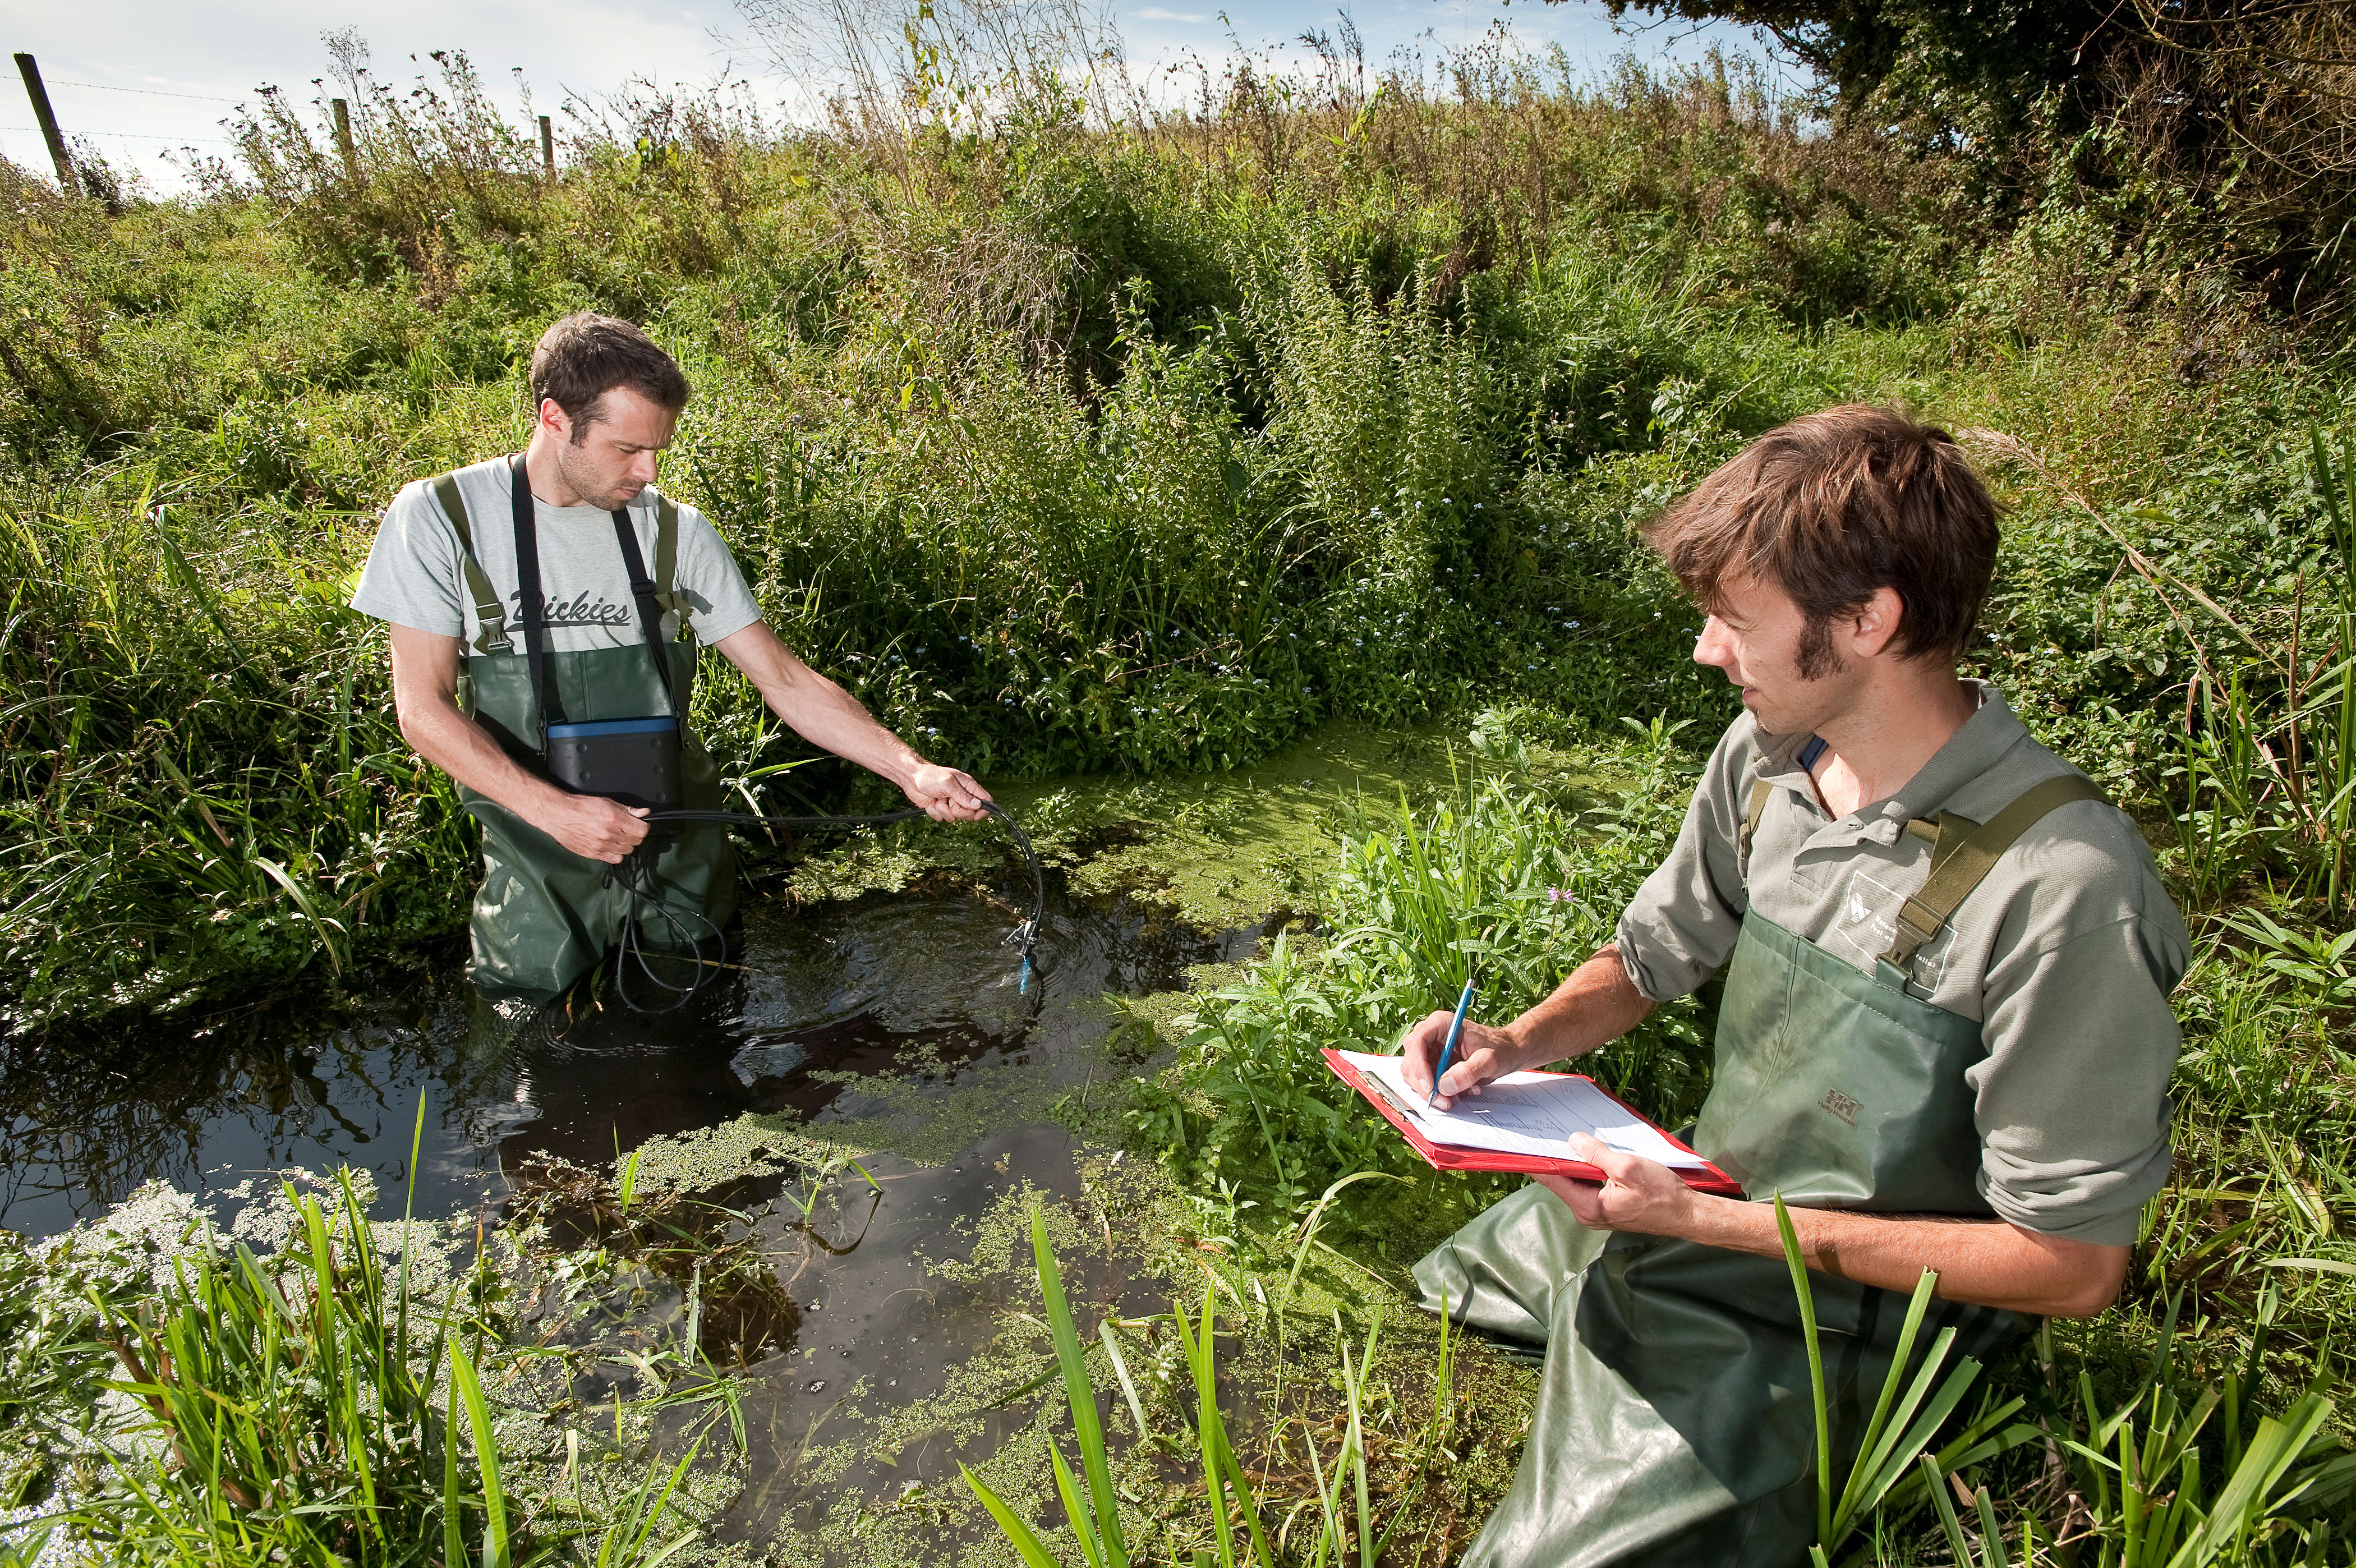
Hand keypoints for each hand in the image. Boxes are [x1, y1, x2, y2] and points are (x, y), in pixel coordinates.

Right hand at [542, 792, 650, 862]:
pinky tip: (612, 846)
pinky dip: (617, 854)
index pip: (642, 830)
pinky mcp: (594, 854)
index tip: (640, 824)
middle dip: (635, 835)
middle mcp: (610, 834)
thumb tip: (644, 812)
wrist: (559, 815)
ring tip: (619, 837)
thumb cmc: (581, 806)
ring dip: (626, 845)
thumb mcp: (607, 802)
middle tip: (628, 829)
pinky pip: (615, 859)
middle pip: (636, 841)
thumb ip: (627, 809)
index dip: (643, 827)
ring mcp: (602, 846)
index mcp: (614, 819)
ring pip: (627, 851)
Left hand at [908, 764, 992, 823]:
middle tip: (949, 801)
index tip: (976, 816)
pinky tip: (930, 801)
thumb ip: (963, 796)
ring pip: (953, 818)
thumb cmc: (930, 775)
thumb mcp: (948, 784)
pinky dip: (934, 812)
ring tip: (937, 798)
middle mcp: (961, 796)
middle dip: (957, 810)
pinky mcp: (940, 809)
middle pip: (969, 813)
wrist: (911, 778)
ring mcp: (950, 803)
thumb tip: (978, 805)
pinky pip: (941, 818)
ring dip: (942, 809)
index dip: (984, 810)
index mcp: (968, 786)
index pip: (985, 800)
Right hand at [1401, 1013, 1518, 1108]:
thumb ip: (1468, 1072)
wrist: (1508, 1053)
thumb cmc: (1500, 1049)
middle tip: (1444, 1102)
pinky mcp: (1434, 1067)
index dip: (1418, 1066)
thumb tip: (1445, 1085)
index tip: (1430, 1087)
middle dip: (1425, 1086)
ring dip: (1433, 1093)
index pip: (1416, 1042)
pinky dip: (1440, 1094)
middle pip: (1411, 1062)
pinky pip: (1427, 1084)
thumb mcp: (1489, 1060)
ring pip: (1415, 1077)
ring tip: (1457, 1098)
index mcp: (1441, 1024)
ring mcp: (1431, 1052)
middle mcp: (1431, 1037)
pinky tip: (1460, 1094)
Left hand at [1534, 1134, 1699, 1237]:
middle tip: (1552, 1131)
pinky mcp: (1609, 1208)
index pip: (1552, 1179)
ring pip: (1578, 1182)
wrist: (1687, 1215)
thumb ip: (1597, 1154)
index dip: (1538, 1159)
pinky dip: (1591, 1170)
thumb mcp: (1628, 1167)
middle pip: (1563, 1180)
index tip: (1524, 1143)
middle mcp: (1588, 1213)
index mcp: (1588, 1206)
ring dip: (1578, 1162)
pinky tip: (1595, 1154)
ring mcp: (1599, 1212)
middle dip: (1559, 1156)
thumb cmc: (1662, 1195)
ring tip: (1575, 1139)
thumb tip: (1574, 1141)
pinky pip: (1591, 1185)